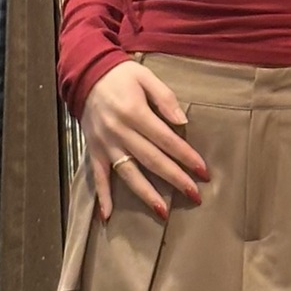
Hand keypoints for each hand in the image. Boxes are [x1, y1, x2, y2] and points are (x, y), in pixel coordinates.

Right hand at [82, 61, 209, 221]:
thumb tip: (182, 122)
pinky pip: (98, 176)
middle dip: (175, 179)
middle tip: (194, 195)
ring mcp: (105, 144)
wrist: (86, 74)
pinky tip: (108, 215)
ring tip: (162, 212)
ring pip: (128, 173)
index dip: (186, 156)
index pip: (166, 140)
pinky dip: (102, 196)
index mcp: (134, 112)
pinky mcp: (94, 150)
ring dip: (146, 194)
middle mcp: (119, 132)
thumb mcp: (146, 77)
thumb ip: (165, 98)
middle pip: (151, 160)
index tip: (203, 171)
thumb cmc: (121, 75)